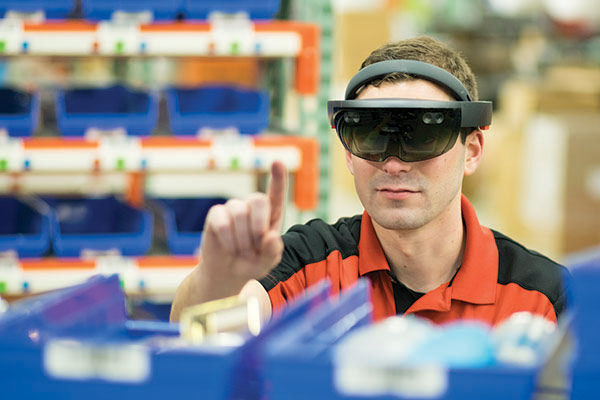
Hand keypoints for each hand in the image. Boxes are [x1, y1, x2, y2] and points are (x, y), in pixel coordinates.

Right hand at [198, 161, 285, 294]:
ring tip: (241, 251)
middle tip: (255, 245)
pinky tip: (228, 248)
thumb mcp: (267, 263)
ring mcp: (233, 208)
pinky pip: (222, 221)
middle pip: (258, 199)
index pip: (276, 193)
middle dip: (258, 225)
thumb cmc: (251, 263)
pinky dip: (227, 239)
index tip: (277, 162)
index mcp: (271, 214)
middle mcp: (252, 207)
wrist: (226, 273)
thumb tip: (271, 236)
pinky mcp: (216, 214)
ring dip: (242, 238)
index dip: (278, 178)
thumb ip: (273, 252)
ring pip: (240, 212)